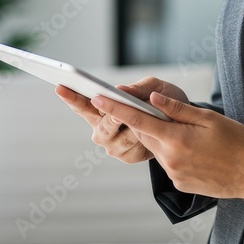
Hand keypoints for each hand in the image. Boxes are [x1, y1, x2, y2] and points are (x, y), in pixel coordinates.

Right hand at [54, 77, 189, 163]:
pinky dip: (141, 141)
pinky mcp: (128, 157)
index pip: (82, 104)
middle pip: (101, 125)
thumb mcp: (155, 87)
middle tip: (117, 110)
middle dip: (110, 117)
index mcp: (102, 109)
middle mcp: (103, 129)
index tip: (60, 86)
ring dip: (131, 129)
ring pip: (118, 138)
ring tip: (141, 119)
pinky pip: (133, 150)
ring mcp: (114, 145)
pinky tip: (148, 136)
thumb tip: (121, 89)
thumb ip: (139, 87)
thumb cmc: (162, 100)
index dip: (71, 96)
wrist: (183, 122)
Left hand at [87, 91, 243, 199]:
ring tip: (187, 133)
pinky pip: (168, 162)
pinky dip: (173, 152)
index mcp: (176, 139)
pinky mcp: (179, 183)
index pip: (138, 120)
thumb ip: (177, 109)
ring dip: (162, 137)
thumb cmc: (234, 141)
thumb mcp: (209, 118)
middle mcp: (169, 159)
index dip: (117, 108)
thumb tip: (151, 99)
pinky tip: (194, 150)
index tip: (99, 99)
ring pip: (157, 148)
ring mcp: (173, 174)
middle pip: (145, 134)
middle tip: (155, 109)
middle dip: (144, 121)